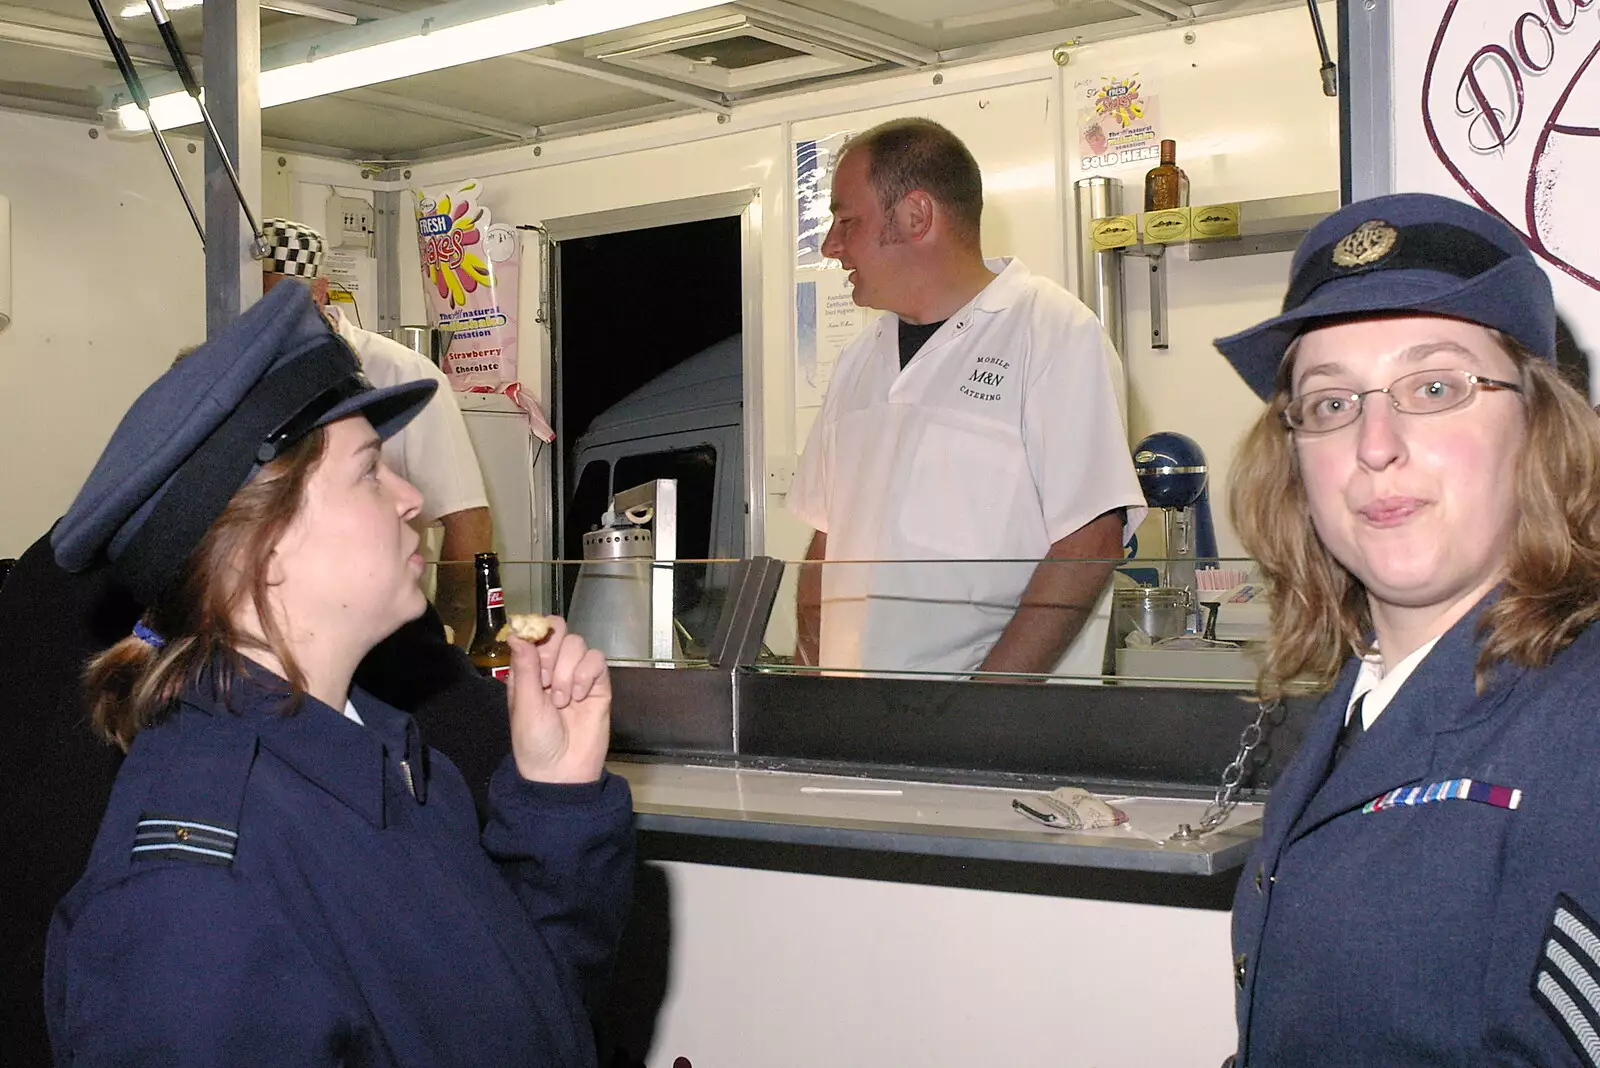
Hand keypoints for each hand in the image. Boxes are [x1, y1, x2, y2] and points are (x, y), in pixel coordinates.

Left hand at [505, 615, 610, 783]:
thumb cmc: (535, 742)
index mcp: (529, 670)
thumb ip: (525, 667)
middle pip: (559, 632)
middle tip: (546, 680)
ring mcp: (577, 675)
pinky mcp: (598, 685)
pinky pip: (597, 660)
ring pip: (578, 644)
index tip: (535, 648)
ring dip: (567, 670)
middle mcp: (553, 668)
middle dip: (552, 652)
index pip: (535, 633)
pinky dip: (586, 675)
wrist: (562, 772)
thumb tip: (516, 633)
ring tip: (561, 700)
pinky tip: (578, 697)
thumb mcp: (524, 704)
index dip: (536, 633)